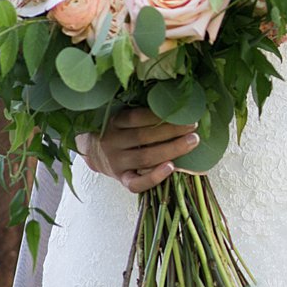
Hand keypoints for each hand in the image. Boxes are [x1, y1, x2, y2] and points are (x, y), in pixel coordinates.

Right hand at [78, 107, 198, 192]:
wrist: (93, 153)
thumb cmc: (118, 131)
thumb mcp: (122, 117)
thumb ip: (142, 113)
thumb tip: (177, 103)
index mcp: (113, 122)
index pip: (135, 117)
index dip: (159, 115)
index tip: (182, 112)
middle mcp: (112, 142)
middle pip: (143, 137)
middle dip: (171, 131)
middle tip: (193, 127)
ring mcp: (116, 162)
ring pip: (144, 158)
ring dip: (171, 150)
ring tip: (192, 142)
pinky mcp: (121, 179)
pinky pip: (136, 183)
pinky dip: (154, 178)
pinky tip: (171, 168)